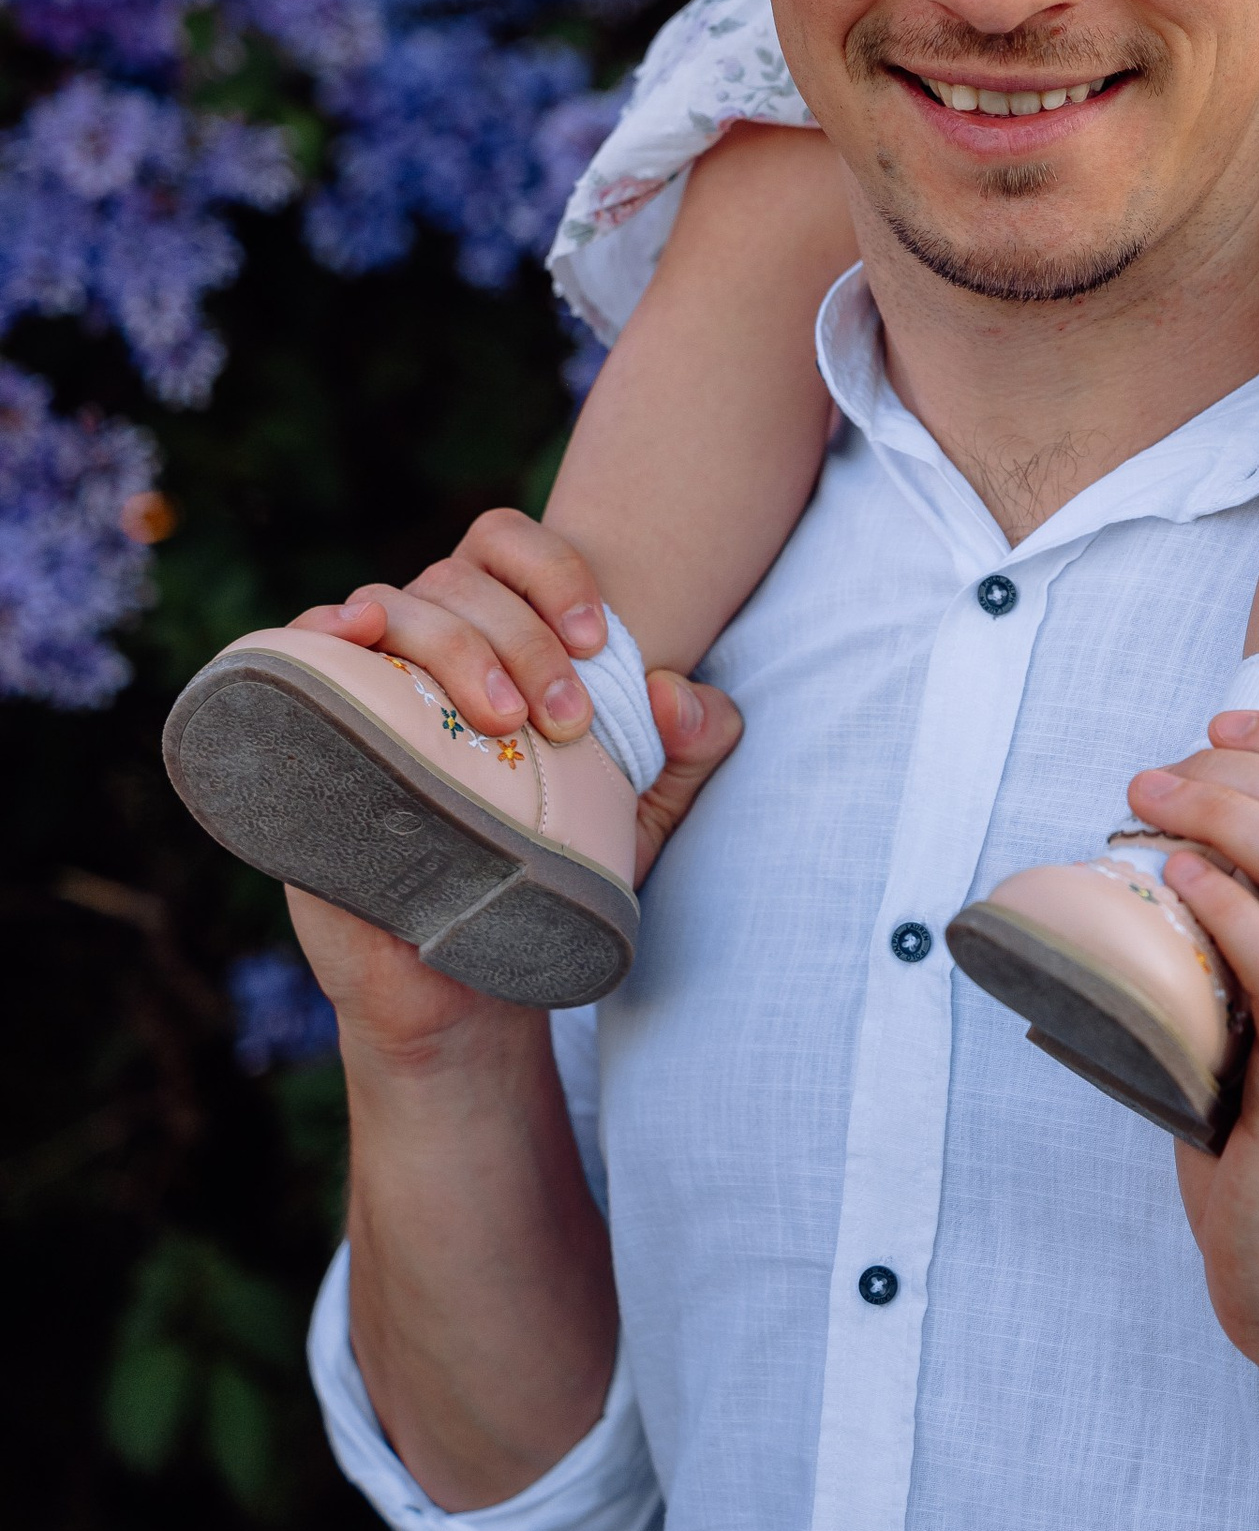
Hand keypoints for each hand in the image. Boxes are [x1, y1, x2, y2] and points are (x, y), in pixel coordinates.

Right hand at [289, 506, 742, 888]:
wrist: (461, 982)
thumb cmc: (546, 874)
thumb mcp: (642, 815)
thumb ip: (688, 749)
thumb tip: (677, 694)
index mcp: (497, 636)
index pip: (511, 548)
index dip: (555, 571)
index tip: (598, 644)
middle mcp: (425, 648)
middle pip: (458, 579)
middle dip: (521, 637)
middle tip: (565, 722)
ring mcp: (364, 685)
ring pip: (389, 604)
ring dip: (450, 644)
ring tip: (500, 719)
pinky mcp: (310, 730)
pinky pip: (297, 650)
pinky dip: (320, 626)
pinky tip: (354, 632)